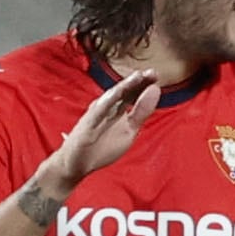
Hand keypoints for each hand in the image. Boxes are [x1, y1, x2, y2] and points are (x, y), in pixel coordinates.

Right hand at [47, 71, 158, 185]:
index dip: (144, 84)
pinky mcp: (87, 124)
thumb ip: (141, 112)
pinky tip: (117, 93)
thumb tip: (155, 91)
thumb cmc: (102, 147)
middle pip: (124, 91)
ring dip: (124, 86)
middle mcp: (107, 107)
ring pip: (111, 97)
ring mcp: (96, 114)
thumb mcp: (129, 130)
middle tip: (152, 72)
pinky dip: (107, 102)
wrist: (77, 163)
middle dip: (138, 81)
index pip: (133, 93)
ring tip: (137, 76)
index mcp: (118, 109)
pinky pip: (98, 111)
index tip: (157, 75)